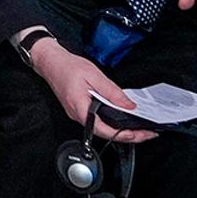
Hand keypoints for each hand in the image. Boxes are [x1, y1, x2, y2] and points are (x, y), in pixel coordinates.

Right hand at [27, 40, 142, 138]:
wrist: (50, 61)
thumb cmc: (67, 66)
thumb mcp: (94, 75)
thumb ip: (112, 92)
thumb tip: (129, 106)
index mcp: (80, 108)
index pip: (105, 130)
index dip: (124, 134)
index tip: (140, 134)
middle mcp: (78, 115)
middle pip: (106, 133)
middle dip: (128, 136)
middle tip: (146, 134)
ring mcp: (78, 114)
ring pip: (102, 128)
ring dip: (121, 130)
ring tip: (138, 128)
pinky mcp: (79, 110)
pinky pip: (98, 121)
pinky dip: (112, 122)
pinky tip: (122, 118)